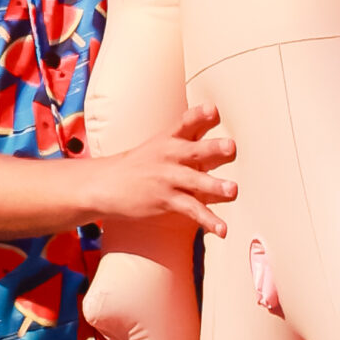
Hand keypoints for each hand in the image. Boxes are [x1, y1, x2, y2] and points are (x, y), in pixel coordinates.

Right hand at [86, 103, 237, 235]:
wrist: (106, 185)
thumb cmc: (139, 165)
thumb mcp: (159, 145)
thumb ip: (188, 140)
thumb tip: (222, 139)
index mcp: (169, 139)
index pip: (185, 122)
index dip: (200, 115)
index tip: (214, 109)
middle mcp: (169, 156)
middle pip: (194, 150)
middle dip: (213, 148)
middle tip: (230, 146)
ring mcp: (167, 179)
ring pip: (195, 181)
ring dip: (214, 185)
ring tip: (232, 190)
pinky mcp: (166, 200)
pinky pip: (191, 210)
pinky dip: (208, 220)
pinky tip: (222, 229)